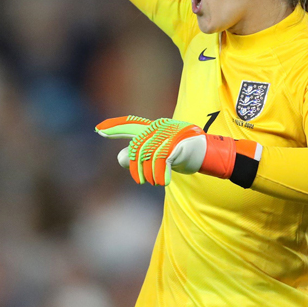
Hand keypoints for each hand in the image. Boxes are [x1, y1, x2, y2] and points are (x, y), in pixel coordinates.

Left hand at [95, 116, 244, 185]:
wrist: (209, 152)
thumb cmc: (182, 154)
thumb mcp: (159, 154)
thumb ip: (140, 155)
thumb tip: (118, 158)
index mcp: (154, 128)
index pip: (130, 125)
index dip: (114, 127)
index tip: (98, 130)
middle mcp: (160, 128)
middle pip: (137, 148)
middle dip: (135, 167)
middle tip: (141, 180)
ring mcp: (169, 134)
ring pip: (147, 157)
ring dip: (149, 174)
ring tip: (155, 181)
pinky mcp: (177, 144)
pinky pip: (160, 161)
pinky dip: (160, 175)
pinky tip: (164, 181)